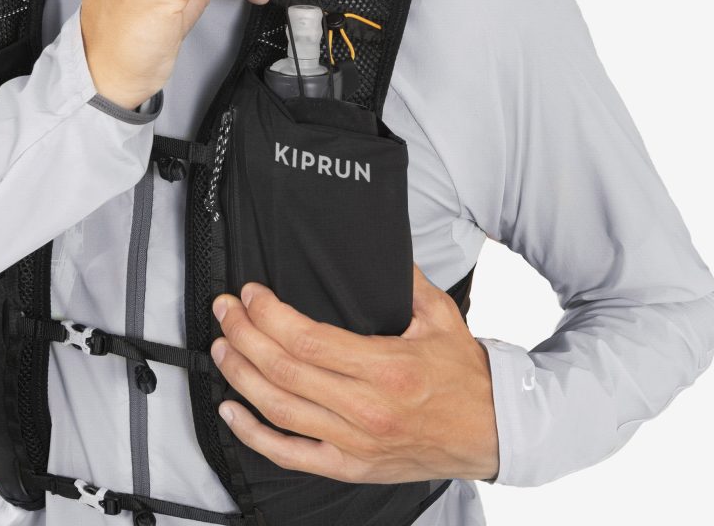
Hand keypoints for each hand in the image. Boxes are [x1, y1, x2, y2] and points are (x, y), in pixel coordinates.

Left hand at [210, 264, 499, 483]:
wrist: (492, 432)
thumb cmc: (463, 376)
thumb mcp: (440, 318)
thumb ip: (407, 281)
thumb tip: (381, 248)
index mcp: (386, 368)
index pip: (308, 339)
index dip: (270, 315)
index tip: (252, 294)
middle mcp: (365, 408)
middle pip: (285, 370)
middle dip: (245, 335)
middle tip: (225, 311)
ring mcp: (354, 442)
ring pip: (280, 409)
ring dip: (241, 376)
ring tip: (222, 347)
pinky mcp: (350, 465)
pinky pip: (291, 454)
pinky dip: (254, 434)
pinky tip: (232, 410)